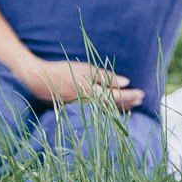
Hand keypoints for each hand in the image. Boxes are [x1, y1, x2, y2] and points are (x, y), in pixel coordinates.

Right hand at [23, 57, 143, 110]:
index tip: (142, 94)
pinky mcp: (77, 111)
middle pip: (114, 106)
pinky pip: (98, 112)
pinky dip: (109, 110)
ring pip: (107, 111)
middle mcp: (90, 105)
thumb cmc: (64, 71)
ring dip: (121, 108)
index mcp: (94, 94)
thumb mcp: (87, 69)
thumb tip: (126, 82)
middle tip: (141, 99)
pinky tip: (114, 108)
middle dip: (129, 103)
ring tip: (133, 105)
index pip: (118, 97)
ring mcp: (83, 110)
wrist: (39, 81)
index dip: (131, 96)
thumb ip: (107, 77)